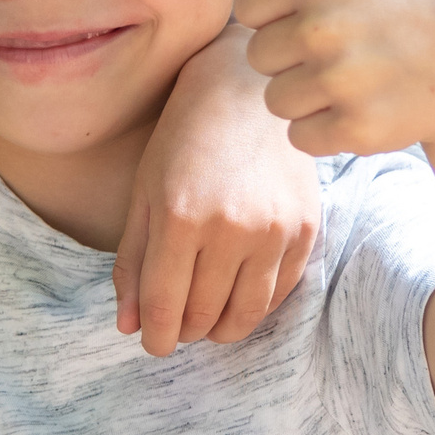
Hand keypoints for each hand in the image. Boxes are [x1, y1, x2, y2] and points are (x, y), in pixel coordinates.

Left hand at [113, 25, 318, 354]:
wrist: (245, 92)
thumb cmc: (182, 140)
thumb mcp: (143, 194)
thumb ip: (133, 262)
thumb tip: (128, 326)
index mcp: (180, 217)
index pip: (166, 306)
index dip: (156, 335)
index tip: (152, 342)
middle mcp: (231, 228)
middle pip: (204, 315)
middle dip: (184, 331)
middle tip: (176, 325)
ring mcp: (274, 230)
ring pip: (246, 314)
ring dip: (220, 328)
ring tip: (206, 320)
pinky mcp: (306, 228)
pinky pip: (281, 292)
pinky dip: (255, 305)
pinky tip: (237, 295)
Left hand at [234, 0, 434, 157]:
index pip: (248, 10)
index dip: (279, 15)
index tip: (320, 11)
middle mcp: (321, 28)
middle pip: (257, 58)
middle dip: (292, 58)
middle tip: (341, 47)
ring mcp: (340, 81)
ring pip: (276, 100)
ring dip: (307, 95)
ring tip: (351, 76)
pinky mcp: (354, 128)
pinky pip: (301, 137)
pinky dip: (326, 130)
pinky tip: (361, 106)